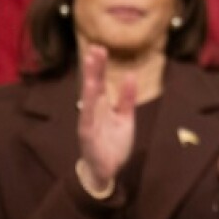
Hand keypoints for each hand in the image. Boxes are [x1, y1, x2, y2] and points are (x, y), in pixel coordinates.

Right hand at [76, 45, 135, 195]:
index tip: (100, 48)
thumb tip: (130, 76)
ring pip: (88, 99)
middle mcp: (93, 111)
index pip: (101, 82)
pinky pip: (88, 119)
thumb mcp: (126, 118)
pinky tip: (89, 96)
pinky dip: (88, 107)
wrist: (107, 170)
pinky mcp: (88, 135)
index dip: (100, 66)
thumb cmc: (114, 143)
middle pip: (93, 86)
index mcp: (102, 106)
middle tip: (95, 48)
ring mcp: (88, 122)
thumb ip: (126, 99)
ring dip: (89, 83)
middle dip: (94, 68)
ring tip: (90, 67)